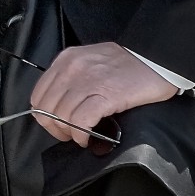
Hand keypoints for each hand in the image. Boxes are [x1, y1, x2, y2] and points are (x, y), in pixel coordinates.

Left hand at [29, 42, 177, 148]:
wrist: (156, 57)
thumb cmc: (126, 63)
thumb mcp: (89, 61)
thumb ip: (71, 78)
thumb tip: (59, 106)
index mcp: (66, 60)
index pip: (38, 95)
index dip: (45, 116)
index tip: (58, 124)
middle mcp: (72, 68)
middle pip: (46, 110)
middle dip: (55, 128)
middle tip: (70, 134)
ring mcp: (88, 81)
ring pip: (62, 117)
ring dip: (70, 134)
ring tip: (82, 136)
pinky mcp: (106, 95)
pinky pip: (81, 122)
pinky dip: (82, 135)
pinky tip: (89, 138)